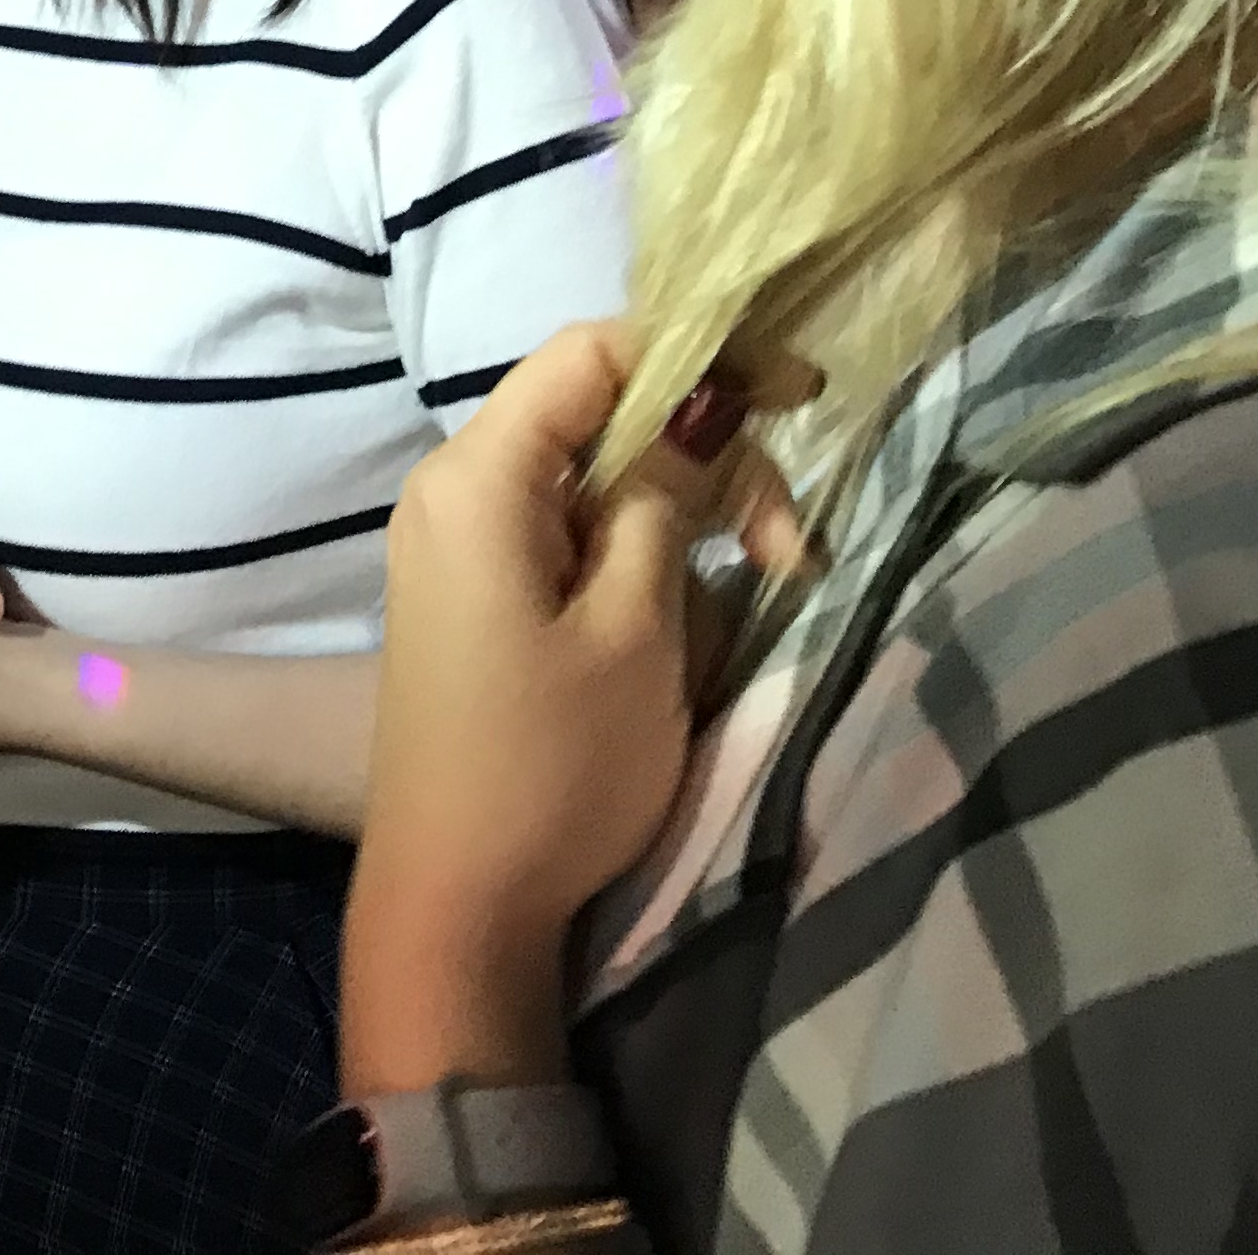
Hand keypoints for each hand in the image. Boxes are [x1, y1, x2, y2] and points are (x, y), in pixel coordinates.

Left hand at [345, 324, 802, 1085]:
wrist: (459, 903)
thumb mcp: (635, 627)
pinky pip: (579, 549)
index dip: (698, 356)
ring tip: (760, 600)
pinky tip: (697, 635)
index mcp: (478, 478)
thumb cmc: (552, 764)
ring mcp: (467, 551)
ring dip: (691, 530)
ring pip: (604, 491)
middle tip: (792, 555)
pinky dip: (647, 572)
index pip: (590, 353)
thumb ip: (665, 499)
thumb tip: (702, 402)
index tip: (799, 394)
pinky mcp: (487, 605)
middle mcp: (458, 493)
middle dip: (710, 466)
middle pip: (605, 422)